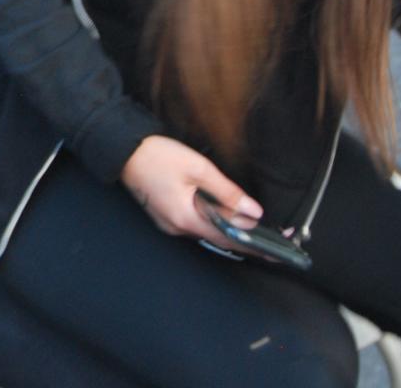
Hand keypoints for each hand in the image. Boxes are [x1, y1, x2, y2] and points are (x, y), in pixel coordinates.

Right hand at [120, 135, 262, 246]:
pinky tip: (224, 217)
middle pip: (219, 238)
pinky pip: (195, 224)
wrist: (124, 150)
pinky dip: (213, 222)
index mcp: (186, 218)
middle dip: (246, 239)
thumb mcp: (198, 168)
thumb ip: (227, 192)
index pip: (229, 238)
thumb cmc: (158, 156)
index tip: (276, 250)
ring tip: (253, 228)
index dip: (254, 244)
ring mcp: (170, 224)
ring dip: (230, 230)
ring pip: (207, 231)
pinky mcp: (166, 216)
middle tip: (272, 240)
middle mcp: (178, 227)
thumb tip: (253, 210)